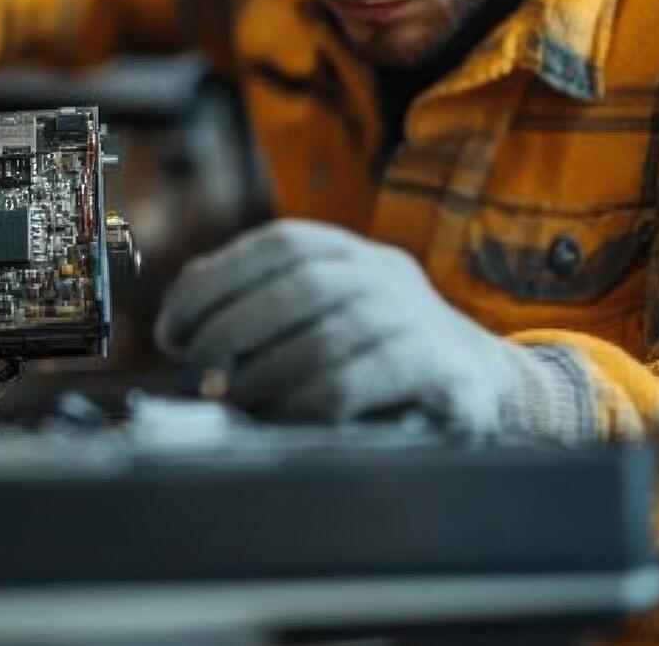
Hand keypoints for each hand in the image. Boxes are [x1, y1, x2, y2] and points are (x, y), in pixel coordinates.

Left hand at [156, 220, 588, 438]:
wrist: (484, 388)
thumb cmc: (382, 360)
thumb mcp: (326, 321)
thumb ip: (265, 319)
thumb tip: (186, 342)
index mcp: (351, 253)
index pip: (278, 244)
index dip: (215, 281)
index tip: (173, 328)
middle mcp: (386, 273)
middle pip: (298, 281)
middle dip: (231, 325)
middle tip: (198, 367)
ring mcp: (418, 316)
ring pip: (328, 330)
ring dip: (266, 369)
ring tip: (236, 397)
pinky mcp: (441, 369)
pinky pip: (361, 378)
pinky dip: (310, 398)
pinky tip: (288, 414)